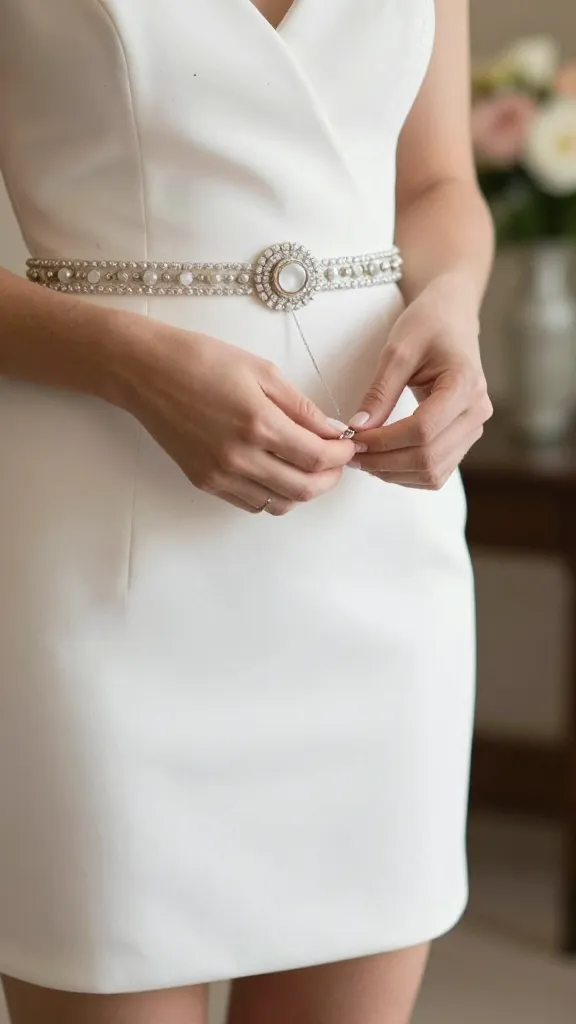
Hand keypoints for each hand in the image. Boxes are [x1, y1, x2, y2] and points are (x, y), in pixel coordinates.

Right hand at [117, 318, 357, 514]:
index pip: (317, 457)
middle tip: (336, 462)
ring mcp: (220, 474)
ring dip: (302, 490)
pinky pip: (251, 503)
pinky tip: (277, 472)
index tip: (348, 445)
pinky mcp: (204, 482)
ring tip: (309, 468)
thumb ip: (301, 407)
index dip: (341, 456)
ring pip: (278, 503)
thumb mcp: (261, 371)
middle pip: (303, 489)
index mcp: (258, 423)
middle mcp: (240, 457)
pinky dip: (273, 494)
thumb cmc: (201, 360)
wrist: (145, 372)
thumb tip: (331, 431)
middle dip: (329, 478)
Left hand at [348, 276, 492, 488]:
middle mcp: (477, 411)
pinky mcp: (464, 438)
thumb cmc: (428, 326)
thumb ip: (379, 392)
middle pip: (429, 457)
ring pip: (433, 472)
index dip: (384, 442)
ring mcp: (474, 428)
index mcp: (465, 385)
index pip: (423, 430)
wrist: (452, 319)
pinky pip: (437, 472)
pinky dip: (407, 474)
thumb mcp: (397, 350)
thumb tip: (358, 430)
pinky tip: (383, 461)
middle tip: (351, 455)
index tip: (353, 440)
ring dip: (394, 473)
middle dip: (384, 462)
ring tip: (363, 459)